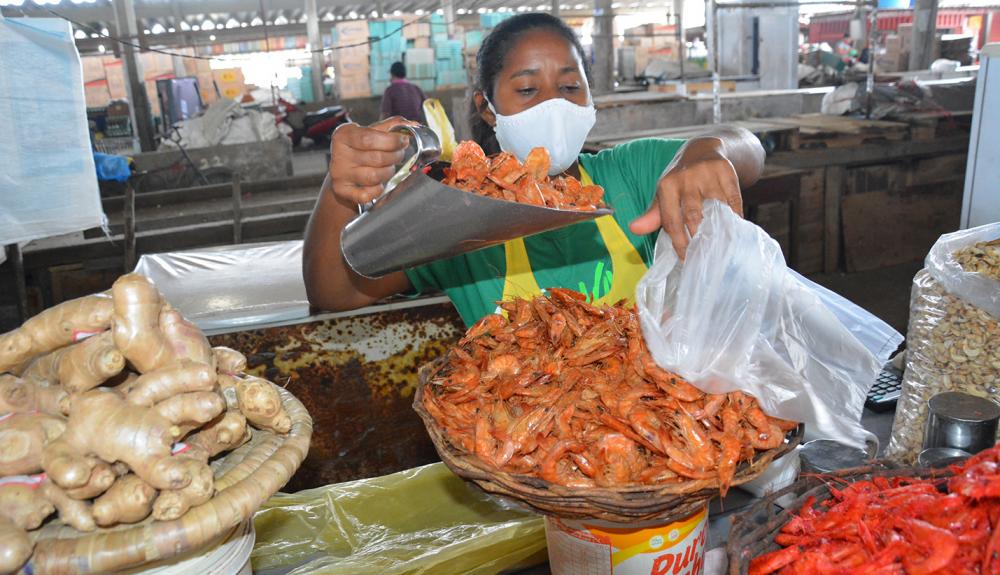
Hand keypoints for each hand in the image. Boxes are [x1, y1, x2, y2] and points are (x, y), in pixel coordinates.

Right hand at [327, 116, 417, 205]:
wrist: (341, 169)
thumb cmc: (359, 148)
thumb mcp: (370, 132)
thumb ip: (391, 126)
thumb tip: (413, 124)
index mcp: (344, 135)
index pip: (369, 139)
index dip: (391, 141)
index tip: (403, 141)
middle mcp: (339, 155)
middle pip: (376, 158)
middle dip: (395, 156)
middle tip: (398, 154)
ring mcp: (339, 174)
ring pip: (374, 176)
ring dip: (388, 172)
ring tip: (388, 167)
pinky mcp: (341, 190)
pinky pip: (367, 194)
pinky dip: (377, 189)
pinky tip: (377, 183)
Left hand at [629, 138, 743, 258]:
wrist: (702, 151)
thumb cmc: (680, 181)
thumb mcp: (664, 195)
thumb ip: (652, 215)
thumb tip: (634, 229)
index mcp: (667, 185)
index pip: (672, 221)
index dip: (679, 243)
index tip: (685, 259)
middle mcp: (686, 178)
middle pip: (693, 216)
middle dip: (698, 239)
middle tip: (702, 258)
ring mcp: (707, 174)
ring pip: (715, 209)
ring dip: (718, 230)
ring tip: (719, 248)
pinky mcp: (726, 172)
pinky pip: (733, 201)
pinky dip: (734, 218)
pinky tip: (733, 230)